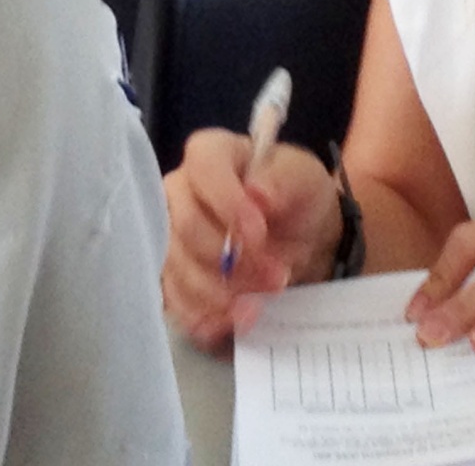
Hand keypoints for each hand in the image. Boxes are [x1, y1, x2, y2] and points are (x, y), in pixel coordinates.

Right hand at [162, 129, 340, 350]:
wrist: (303, 242)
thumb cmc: (298, 199)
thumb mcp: (305, 181)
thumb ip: (283, 182)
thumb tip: (257, 194)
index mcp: (210, 155)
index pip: (202, 167)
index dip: (226, 201)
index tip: (259, 233)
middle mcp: (178, 192)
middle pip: (186, 227)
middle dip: (233, 260)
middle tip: (276, 277)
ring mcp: (170, 237)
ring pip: (179, 270)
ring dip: (223, 293)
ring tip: (261, 304)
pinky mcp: (173, 279)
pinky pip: (177, 304)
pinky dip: (208, 318)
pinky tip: (238, 319)